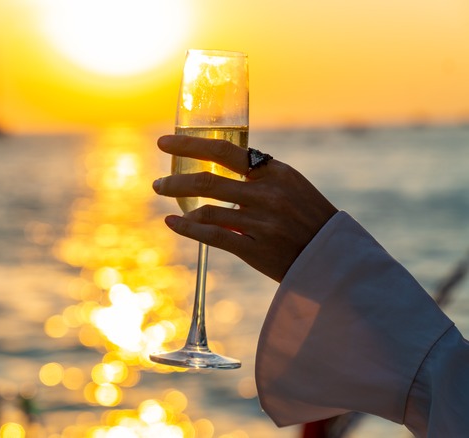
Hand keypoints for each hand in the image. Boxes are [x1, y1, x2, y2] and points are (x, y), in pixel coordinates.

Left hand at [153, 135, 337, 281]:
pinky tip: (173, 222)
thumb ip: (258, 174)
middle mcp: (268, 195)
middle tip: (157, 183)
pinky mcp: (255, 249)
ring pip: (207, 211)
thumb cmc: (306, 216)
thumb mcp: (290, 184)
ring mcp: (261, 223)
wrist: (332, 256)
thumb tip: (219, 161)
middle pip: (208, 182)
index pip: (225, 151)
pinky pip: (212, 236)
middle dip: (175, 181)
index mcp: (276, 172)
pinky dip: (188, 228)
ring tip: (164, 200)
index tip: (164, 143)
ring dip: (179, 204)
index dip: (190, 145)